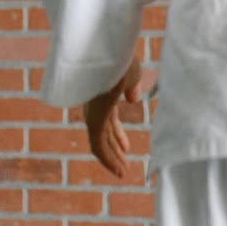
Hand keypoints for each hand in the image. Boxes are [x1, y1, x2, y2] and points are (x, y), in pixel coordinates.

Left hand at [83, 50, 145, 177]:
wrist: (112, 52)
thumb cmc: (123, 58)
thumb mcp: (132, 74)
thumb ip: (132, 87)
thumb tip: (133, 99)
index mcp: (104, 97)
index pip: (110, 122)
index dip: (119, 136)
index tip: (126, 147)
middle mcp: (96, 107)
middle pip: (104, 134)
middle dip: (115, 150)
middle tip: (124, 163)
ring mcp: (93, 114)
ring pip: (101, 143)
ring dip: (112, 159)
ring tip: (122, 172)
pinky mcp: (93, 120)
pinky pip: (98, 146)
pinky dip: (107, 160)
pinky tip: (117, 170)